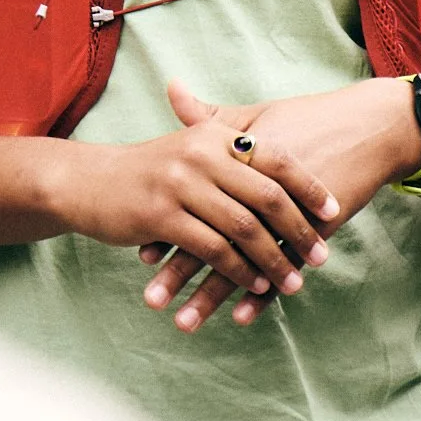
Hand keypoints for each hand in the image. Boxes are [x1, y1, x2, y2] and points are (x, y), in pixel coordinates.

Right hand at [49, 103, 340, 331]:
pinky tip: (252, 286)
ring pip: (243, 228)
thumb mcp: (188, 146)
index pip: (276, 158)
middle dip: (298, 231)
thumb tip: (287, 162)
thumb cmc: (146, 170)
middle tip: (319, 257)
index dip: (309, 187)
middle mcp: (200, 153)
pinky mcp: (161, 216)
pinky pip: (213, 249)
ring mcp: (180, 184)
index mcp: (214, 134)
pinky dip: (238, 271)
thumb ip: (232, 150)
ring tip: (292, 282)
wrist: (86, 182)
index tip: (334, 212)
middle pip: (266, 196)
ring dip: (272, 260)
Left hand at [137, 78, 420, 332]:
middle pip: (210, 236)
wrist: (371, 126)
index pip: (194, 201)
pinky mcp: (315, 227)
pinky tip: (238, 317)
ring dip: (211, 294)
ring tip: (184, 323)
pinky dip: (261, 294)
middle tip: (150, 300)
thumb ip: (212, 116)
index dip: (167, 227)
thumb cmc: (310, 118)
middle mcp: (257, 189)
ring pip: (242, 260)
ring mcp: (287, 212)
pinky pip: (283, 266)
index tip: (139, 254)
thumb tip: (172, 90)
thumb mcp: (257, 115)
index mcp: (236, 162)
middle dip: (178, 272)